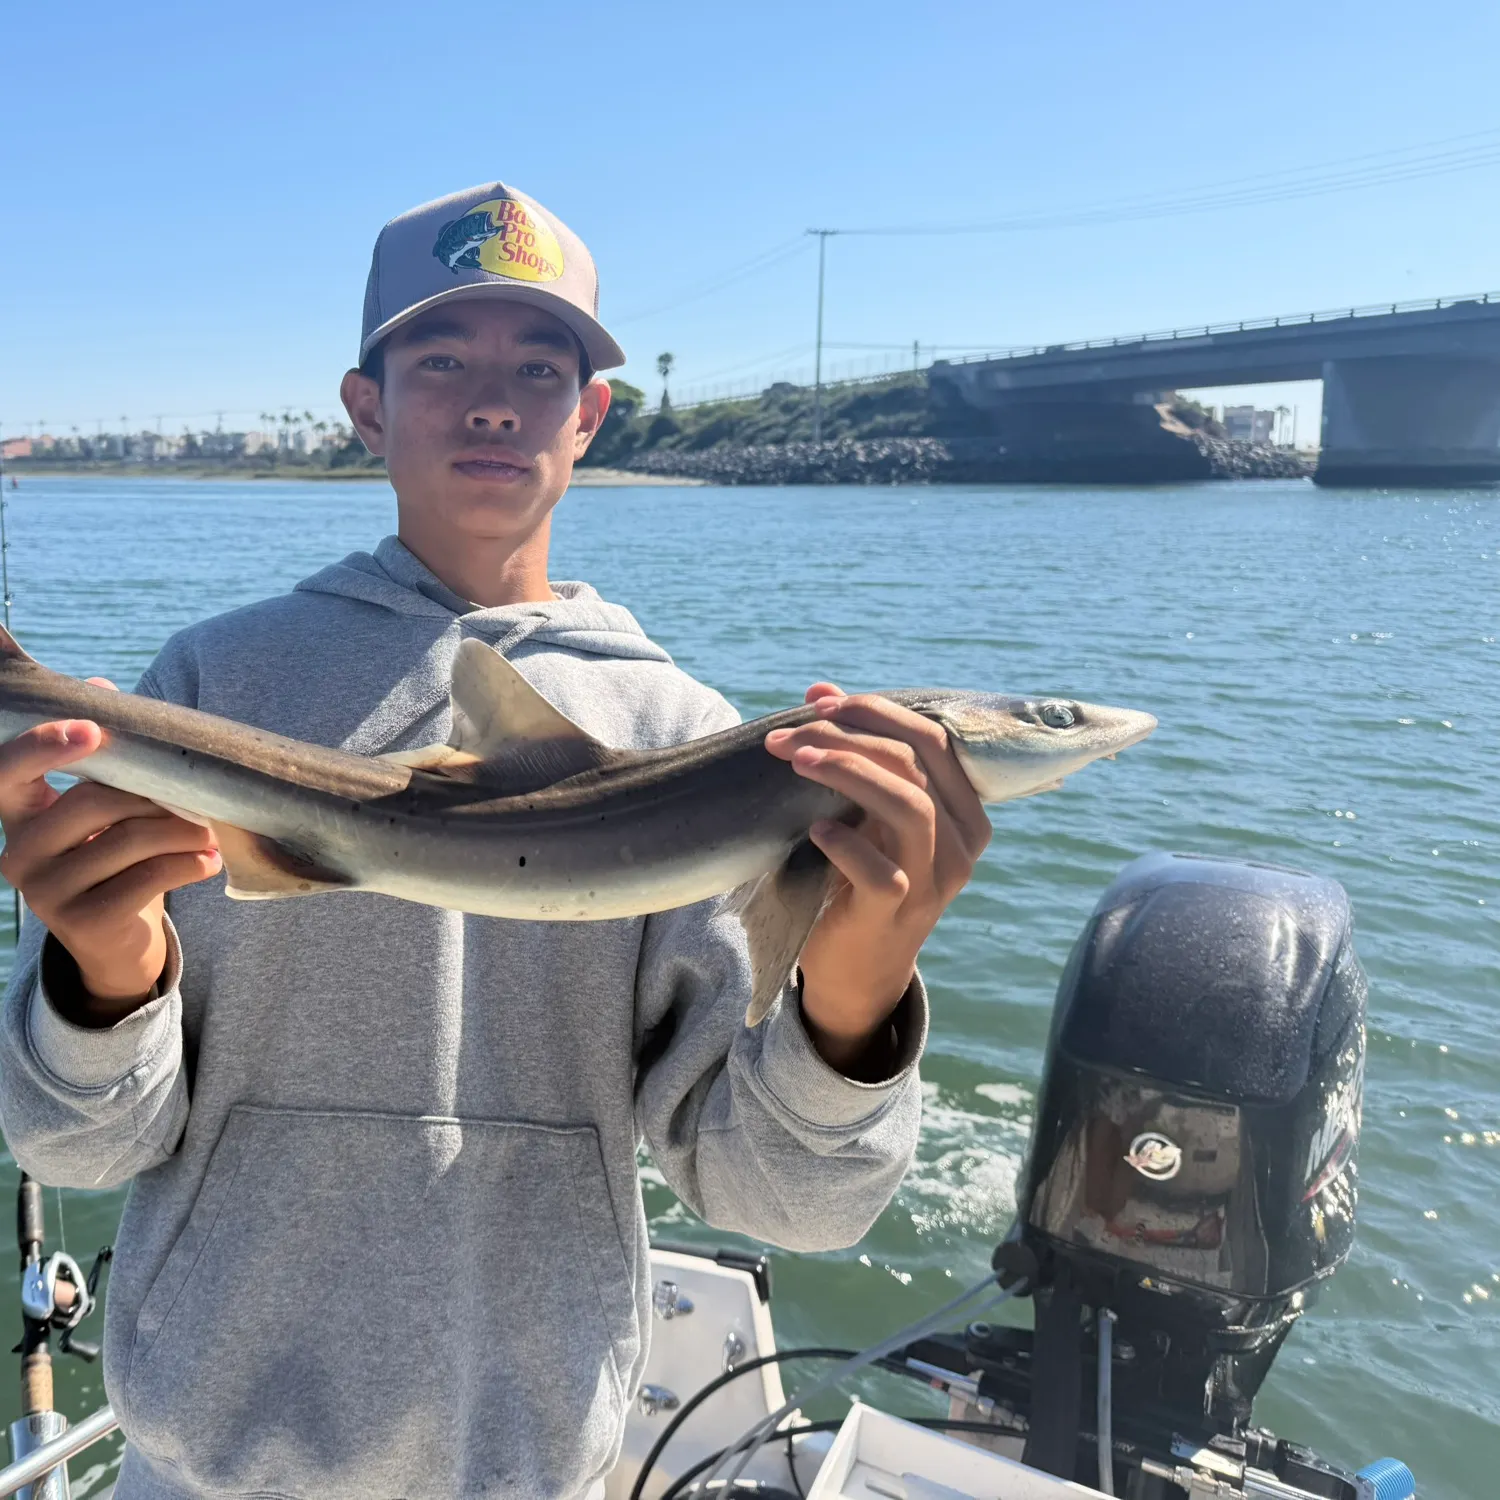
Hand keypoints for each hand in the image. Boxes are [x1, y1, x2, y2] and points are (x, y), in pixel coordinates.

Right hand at [0, 682, 221, 1023]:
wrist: (116, 943)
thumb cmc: (113, 860)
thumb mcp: (102, 810)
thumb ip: (101, 757)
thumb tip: (100, 684)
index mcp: (18, 815)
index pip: (8, 771)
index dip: (43, 746)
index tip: (92, 729)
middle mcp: (18, 853)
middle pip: (93, 802)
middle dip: (154, 794)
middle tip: (196, 796)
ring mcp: (45, 892)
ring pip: (128, 840)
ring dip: (182, 829)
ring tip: (211, 830)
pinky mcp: (82, 923)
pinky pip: (147, 878)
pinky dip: (188, 863)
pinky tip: (209, 860)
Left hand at [764, 684, 991, 1074]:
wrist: (859, 968)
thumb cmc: (863, 876)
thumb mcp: (868, 812)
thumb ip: (856, 753)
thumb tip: (820, 689)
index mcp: (965, 810)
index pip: (933, 739)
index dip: (876, 712)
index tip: (819, 703)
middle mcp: (963, 844)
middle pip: (914, 764)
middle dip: (847, 736)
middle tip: (788, 734)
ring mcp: (936, 881)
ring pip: (907, 806)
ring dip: (847, 773)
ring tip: (796, 762)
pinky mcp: (899, 913)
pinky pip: (880, 870)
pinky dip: (844, 842)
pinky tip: (814, 829)